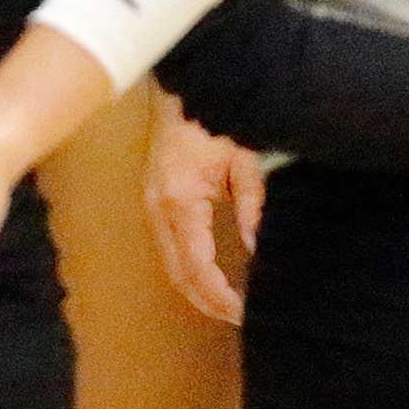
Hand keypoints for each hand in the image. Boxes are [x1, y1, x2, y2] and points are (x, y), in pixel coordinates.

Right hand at [149, 104, 261, 327]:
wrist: (184, 92)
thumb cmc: (213, 120)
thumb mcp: (242, 162)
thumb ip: (251, 205)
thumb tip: (256, 246)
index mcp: (179, 202)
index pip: (197, 266)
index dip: (218, 294)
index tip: (242, 311)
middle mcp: (158, 210)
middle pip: (178, 274)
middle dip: (206, 300)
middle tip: (236, 317)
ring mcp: (152, 206)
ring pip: (171, 264)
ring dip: (195, 288)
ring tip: (225, 304)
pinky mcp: (156, 200)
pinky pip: (169, 246)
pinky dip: (188, 267)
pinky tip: (208, 276)